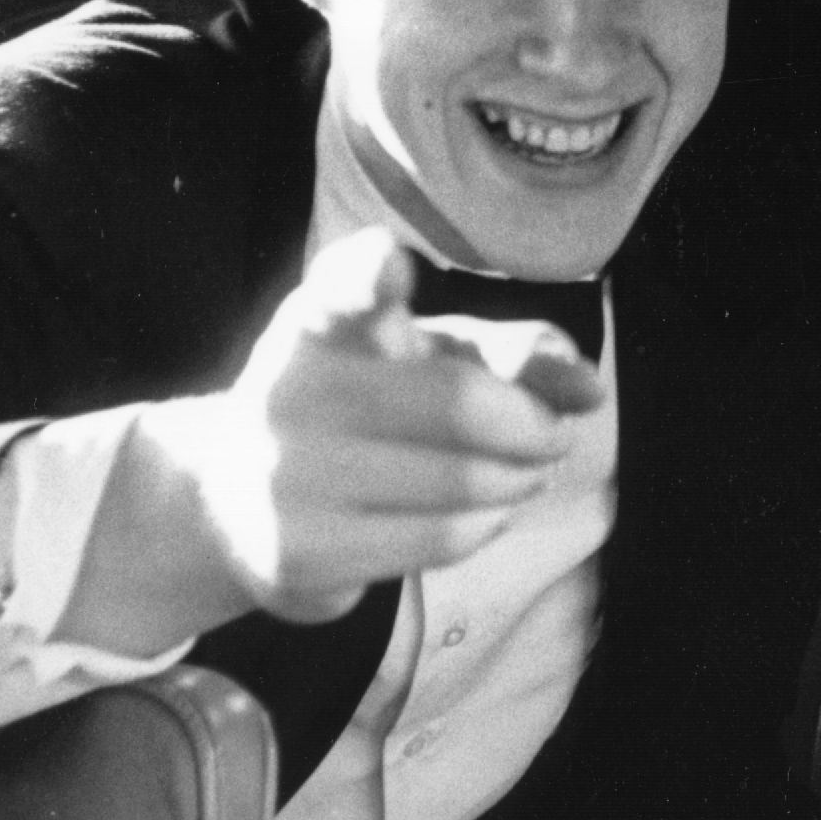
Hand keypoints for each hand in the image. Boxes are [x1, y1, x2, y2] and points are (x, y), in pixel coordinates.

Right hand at [136, 228, 606, 625]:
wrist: (230, 501)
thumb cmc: (362, 407)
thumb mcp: (427, 356)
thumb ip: (511, 354)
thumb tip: (589, 387)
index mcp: (321, 319)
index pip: (342, 290)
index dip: (371, 277)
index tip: (390, 265)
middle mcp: (292, 390)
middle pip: (460, 401)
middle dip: (533, 424)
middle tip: (551, 434)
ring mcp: (287, 478)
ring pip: (466, 481)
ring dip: (520, 479)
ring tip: (520, 473)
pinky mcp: (300, 554)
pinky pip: (444, 539)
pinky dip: (486, 524)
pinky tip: (478, 513)